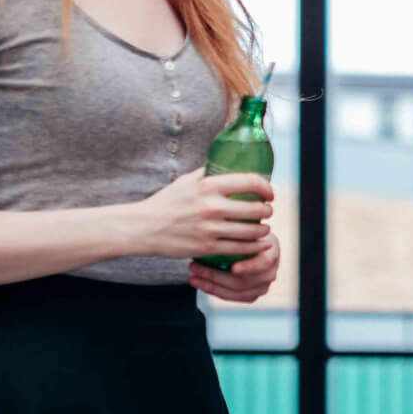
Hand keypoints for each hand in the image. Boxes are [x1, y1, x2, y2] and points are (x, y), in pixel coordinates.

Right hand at [131, 168, 272, 260]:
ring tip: (262, 228)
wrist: (143, 227)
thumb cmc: (167, 202)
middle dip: (267, 210)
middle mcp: (211, 206)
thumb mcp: (187, 181)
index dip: (266, 188)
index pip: (250, 182)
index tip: (269, 193)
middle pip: (257, 209)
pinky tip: (256, 243)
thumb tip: (230, 165)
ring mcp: (210, 229)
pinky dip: (253, 246)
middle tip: (266, 211)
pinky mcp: (207, 247)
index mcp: (208, 186)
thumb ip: (209, 173)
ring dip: (263, 230)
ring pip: (252, 230)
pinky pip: (240, 248)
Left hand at [191, 226, 278, 302]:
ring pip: (236, 292)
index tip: (233, 268)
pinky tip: (199, 282)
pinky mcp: (251, 294)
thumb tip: (221, 206)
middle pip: (245, 282)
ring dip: (211, 285)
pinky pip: (232, 297)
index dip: (250, 267)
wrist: (250, 242)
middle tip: (195, 266)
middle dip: (217, 276)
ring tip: (193, 275)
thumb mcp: (244, 220)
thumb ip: (238, 220)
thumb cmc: (242, 226)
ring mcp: (262, 285)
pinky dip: (213, 291)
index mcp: (272, 251)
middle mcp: (270, 271)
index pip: (264, 263)